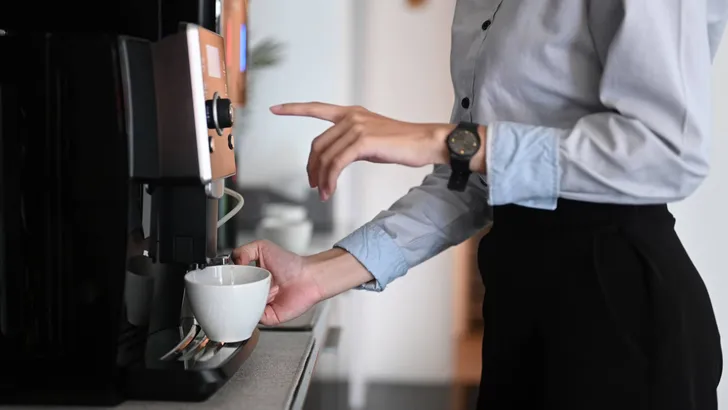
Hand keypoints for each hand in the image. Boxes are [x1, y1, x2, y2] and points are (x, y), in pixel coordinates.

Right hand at [232, 240, 323, 325]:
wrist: (308, 277)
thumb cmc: (290, 264)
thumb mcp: (262, 247)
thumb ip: (243, 250)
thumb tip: (232, 261)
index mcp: (252, 279)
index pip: (232, 284)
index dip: (226, 283)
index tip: (222, 280)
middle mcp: (255, 293)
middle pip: (235, 299)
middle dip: (231, 295)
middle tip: (233, 288)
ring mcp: (261, 306)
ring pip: (243, 310)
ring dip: (242, 304)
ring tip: (249, 293)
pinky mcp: (269, 317)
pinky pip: (255, 319)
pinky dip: (252, 313)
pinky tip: (256, 303)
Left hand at [270, 102, 454, 200]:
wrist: (426, 142)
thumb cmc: (403, 144)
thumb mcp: (372, 140)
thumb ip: (352, 143)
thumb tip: (338, 159)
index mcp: (352, 113)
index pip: (317, 108)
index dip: (294, 108)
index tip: (275, 108)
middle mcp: (351, 116)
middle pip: (317, 144)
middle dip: (311, 167)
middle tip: (313, 185)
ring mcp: (357, 127)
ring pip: (325, 156)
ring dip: (321, 178)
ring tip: (323, 193)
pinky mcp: (363, 141)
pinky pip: (337, 164)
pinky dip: (330, 179)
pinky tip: (331, 190)